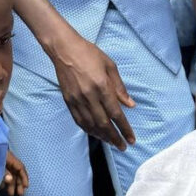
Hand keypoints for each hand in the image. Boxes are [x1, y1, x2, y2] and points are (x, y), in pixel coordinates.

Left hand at [2, 150, 28, 195]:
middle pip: (16, 172)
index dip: (24, 177)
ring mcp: (3, 162)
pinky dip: (5, 181)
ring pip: (11, 174)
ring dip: (12, 184)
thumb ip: (4, 172)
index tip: (26, 186)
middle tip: (19, 194)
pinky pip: (5, 173)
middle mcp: (8, 160)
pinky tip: (3, 187)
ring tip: (11, 194)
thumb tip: (10, 179)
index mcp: (10, 158)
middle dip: (18, 183)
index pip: (20, 168)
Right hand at [49, 31, 135, 149]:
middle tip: (122, 146)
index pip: (115, 113)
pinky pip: (79, 120)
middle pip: (104, 123)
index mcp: (102, 86)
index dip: (124, 128)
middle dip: (114, 137)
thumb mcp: (109, 65)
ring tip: (111, 142)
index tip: (131, 139)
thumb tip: (130, 105)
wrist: (64, 49)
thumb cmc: (89, 53)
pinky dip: (88, 129)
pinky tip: (95, 134)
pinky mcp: (68, 101)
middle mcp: (89, 96)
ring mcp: (77, 100)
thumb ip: (119, 87)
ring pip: (91, 125)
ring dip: (102, 136)